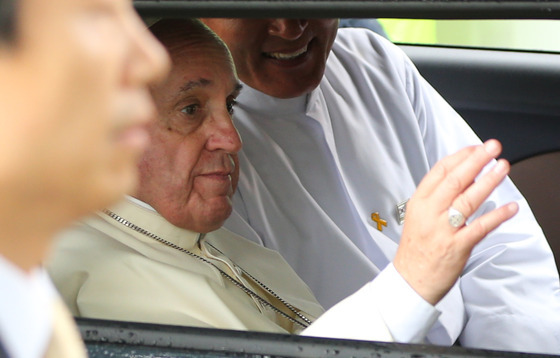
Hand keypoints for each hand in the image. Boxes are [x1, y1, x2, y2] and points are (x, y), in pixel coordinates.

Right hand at [393, 139, 517, 304]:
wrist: (410, 280)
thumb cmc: (415, 250)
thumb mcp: (417, 217)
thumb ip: (436, 199)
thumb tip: (463, 179)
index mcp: (418, 203)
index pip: (439, 172)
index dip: (459, 157)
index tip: (475, 148)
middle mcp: (429, 213)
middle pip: (455, 181)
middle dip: (476, 161)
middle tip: (492, 148)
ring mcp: (443, 230)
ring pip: (468, 200)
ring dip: (488, 181)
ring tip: (502, 168)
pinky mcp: (457, 247)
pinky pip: (480, 228)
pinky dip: (497, 216)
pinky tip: (510, 207)